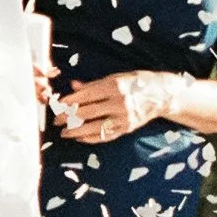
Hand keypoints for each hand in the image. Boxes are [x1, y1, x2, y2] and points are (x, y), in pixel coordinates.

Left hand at [58, 72, 173, 144]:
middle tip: (56, 121)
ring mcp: (123, 118)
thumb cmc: (135, 82)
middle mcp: (119, 103)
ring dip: (77, 132)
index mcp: (114, 86)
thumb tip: (73, 86)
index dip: (70, 101)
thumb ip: (93, 84)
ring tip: (64, 133)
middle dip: (70, 118)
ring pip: (96, 128)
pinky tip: (80, 138)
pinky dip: (92, 138)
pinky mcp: (127, 129)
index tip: (58, 105)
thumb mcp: (115, 77)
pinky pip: (106, 136)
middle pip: (89, 113)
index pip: (87, 96)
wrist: (161, 95)